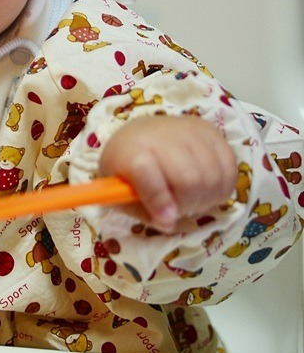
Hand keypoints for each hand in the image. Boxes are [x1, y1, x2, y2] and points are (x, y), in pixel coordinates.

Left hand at [98, 115, 237, 231]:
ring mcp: (190, 130)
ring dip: (204, 199)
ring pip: (212, 177)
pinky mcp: (212, 132)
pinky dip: (221, 189)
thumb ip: (145, 212)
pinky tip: (205, 190)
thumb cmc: (130, 171)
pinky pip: (229, 170)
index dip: (158, 198)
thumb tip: (169, 222)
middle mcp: (161, 134)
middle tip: (178, 208)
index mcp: (130, 150)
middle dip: (186, 205)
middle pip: (188, 178)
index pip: (144, 170)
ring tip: (190, 199)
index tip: (167, 218)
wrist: (141, 136)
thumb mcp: (122, 195)